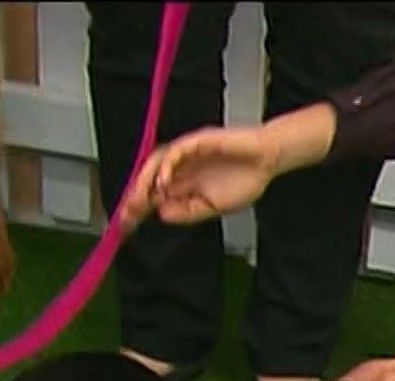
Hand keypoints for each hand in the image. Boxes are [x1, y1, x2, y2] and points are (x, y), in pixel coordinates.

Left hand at [122, 127, 277, 228]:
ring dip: (145, 180)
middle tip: (127, 212)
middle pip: (149, 178)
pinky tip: (163, 181)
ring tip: (139, 197)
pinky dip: (167, 165)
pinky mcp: (197, 141)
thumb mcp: (213, 207)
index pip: (154, 194)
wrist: (267, 160)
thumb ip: (189, 211)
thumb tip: (162, 214)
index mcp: (184, 183)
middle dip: (136, 196)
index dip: (139, 208)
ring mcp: (187, 153)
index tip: (127, 224)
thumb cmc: (245, 180)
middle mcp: (181, 167)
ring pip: (156, 162)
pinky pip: (176, 151)